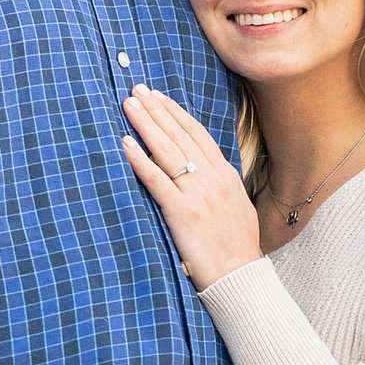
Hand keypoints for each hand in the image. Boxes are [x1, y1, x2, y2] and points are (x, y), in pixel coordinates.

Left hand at [119, 84, 260, 289]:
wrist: (239, 275)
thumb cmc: (236, 245)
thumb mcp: (236, 205)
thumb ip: (218, 183)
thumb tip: (203, 168)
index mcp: (225, 175)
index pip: (197, 134)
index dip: (176, 113)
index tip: (159, 96)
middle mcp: (212, 178)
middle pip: (179, 135)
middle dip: (156, 109)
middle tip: (137, 89)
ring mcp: (197, 193)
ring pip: (166, 150)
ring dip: (145, 124)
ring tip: (128, 104)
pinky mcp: (181, 211)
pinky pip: (156, 179)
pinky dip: (139, 159)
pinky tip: (124, 143)